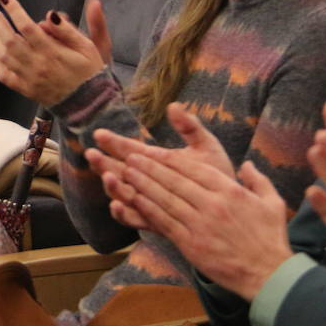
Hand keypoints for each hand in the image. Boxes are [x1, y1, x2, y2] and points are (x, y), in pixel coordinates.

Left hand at [0, 0, 109, 106]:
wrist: (91, 106)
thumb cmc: (91, 72)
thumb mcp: (88, 47)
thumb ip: (68, 30)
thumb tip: (51, 13)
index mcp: (53, 52)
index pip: (27, 27)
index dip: (13, 10)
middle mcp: (38, 65)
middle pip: (10, 40)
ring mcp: (29, 79)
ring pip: (4, 56)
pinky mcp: (26, 90)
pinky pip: (4, 75)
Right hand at [87, 102, 236, 230]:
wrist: (232, 207)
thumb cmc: (218, 175)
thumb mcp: (206, 147)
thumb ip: (189, 127)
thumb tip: (174, 105)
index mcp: (155, 160)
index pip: (128, 148)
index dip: (113, 142)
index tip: (100, 134)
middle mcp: (147, 181)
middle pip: (117, 171)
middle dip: (103, 163)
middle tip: (92, 155)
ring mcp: (148, 200)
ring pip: (121, 194)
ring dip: (112, 186)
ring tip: (109, 177)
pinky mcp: (154, 221)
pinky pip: (133, 218)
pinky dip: (123, 213)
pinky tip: (118, 206)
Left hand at [111, 149, 292, 299]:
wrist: (269, 276)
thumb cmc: (271, 239)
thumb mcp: (272, 203)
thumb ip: (258, 180)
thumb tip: (246, 164)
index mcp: (230, 191)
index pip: (193, 169)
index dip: (169, 159)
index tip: (152, 151)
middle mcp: (213, 205)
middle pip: (174, 180)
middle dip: (150, 166)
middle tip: (131, 156)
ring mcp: (200, 224)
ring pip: (165, 198)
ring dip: (143, 183)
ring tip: (126, 171)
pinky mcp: (191, 244)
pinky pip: (164, 222)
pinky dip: (146, 208)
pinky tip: (133, 199)